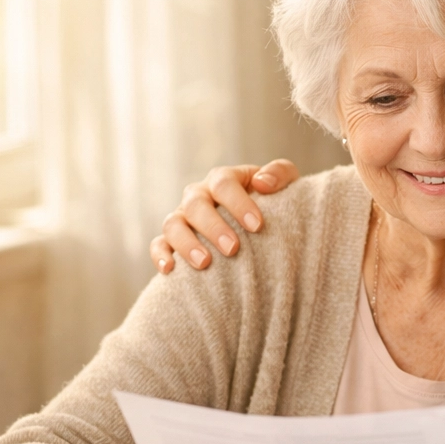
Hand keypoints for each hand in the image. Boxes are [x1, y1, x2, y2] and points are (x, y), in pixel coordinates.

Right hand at [150, 159, 298, 272]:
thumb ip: (280, 174)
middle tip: (233, 249)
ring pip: (173, 224)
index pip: (223, 183)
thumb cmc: (274, 203)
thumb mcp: (285, 184)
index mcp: (223, 179)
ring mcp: (183, 217)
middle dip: (213, 227)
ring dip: (186, 243)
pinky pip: (158, 244)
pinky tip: (171, 269)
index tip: (257, 226)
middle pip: (196, 203)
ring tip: (205, 263)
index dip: (238, 203)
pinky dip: (160, 255)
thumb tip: (262, 183)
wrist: (261, 227)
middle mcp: (199, 195)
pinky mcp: (172, 239)